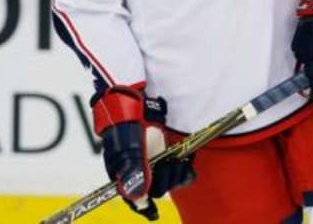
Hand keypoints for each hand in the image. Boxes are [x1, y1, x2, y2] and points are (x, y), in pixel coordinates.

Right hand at [92, 84, 194, 218]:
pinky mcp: (164, 152)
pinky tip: (187, 161)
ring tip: (179, 160)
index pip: (135, 198)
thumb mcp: (129, 149)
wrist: (134, 101)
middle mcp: (139, 170)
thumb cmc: (127, 124)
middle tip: (171, 165)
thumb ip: (134, 173)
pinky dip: (183, 168)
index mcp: (125, 173)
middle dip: (166, 180)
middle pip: (155, 189)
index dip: (145, 207)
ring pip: (168, 180)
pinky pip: (177, 168)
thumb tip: (140, 200)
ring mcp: (153, 160)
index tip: (153, 213)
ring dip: (175, 173)